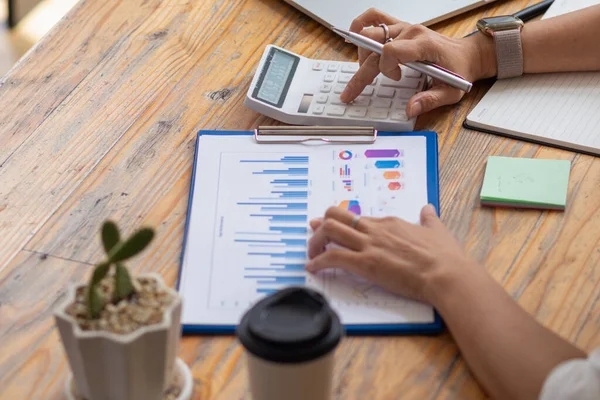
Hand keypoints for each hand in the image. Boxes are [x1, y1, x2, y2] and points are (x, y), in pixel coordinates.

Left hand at [306, 204, 473, 303]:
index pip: (357, 217)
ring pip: (330, 231)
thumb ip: (429, 218)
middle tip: (314, 234)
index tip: (333, 226)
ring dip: (315, 242)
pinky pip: (333, 257)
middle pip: (336, 216)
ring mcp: (369, 245)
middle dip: (321, 224)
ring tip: (311, 254)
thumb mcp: (437, 230)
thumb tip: (428, 209)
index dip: (342, 222)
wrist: (445, 274)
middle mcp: (375, 230)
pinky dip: (318, 261)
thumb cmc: (444, 257)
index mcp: (389, 223)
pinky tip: (312, 268)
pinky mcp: (365, 264)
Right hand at [340, 8, 495, 117]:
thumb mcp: (450, 92)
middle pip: (374, 45)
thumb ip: (430, 100)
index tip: (396, 79)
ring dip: (361, 53)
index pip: (391, 50)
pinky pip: (374, 17)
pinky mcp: (400, 27)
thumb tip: (410, 109)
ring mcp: (403, 27)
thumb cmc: (459, 70)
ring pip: (369, 32)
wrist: (466, 55)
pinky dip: (361, 26)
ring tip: (363, 71)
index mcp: (423, 44)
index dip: (385, 68)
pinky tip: (354, 38)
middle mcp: (410, 32)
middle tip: (351, 92)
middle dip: (361, 72)